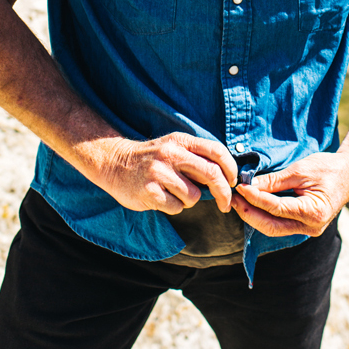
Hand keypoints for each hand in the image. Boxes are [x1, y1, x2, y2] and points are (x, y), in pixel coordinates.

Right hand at [98, 133, 237, 215]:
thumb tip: (226, 177)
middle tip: (225, 204)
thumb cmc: (152, 158)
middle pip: (211, 174)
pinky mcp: (150, 192)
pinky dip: (174, 207)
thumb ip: (196, 157)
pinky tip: (162, 198)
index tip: (233, 182)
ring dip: (189, 200)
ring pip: (193, 196)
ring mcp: (159, 173)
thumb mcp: (173, 147)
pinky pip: (176, 207)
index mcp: (181, 141)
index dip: (231, 168)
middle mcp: (171, 154)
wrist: (115, 163)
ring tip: (174, 193)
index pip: (216, 151)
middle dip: (224, 193)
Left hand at [231, 150, 348, 236]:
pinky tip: (252, 205)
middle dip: (249, 213)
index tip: (240, 187)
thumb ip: (274, 180)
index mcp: (313, 212)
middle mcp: (311, 227)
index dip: (255, 198)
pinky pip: (280, 225)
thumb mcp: (300, 170)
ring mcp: (308, 229)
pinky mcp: (304, 226)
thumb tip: (249, 184)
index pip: (276, 208)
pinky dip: (265, 216)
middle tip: (232, 198)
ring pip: (273, 229)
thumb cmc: (327, 167)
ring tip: (238, 201)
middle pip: (271, 226)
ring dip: (254, 216)